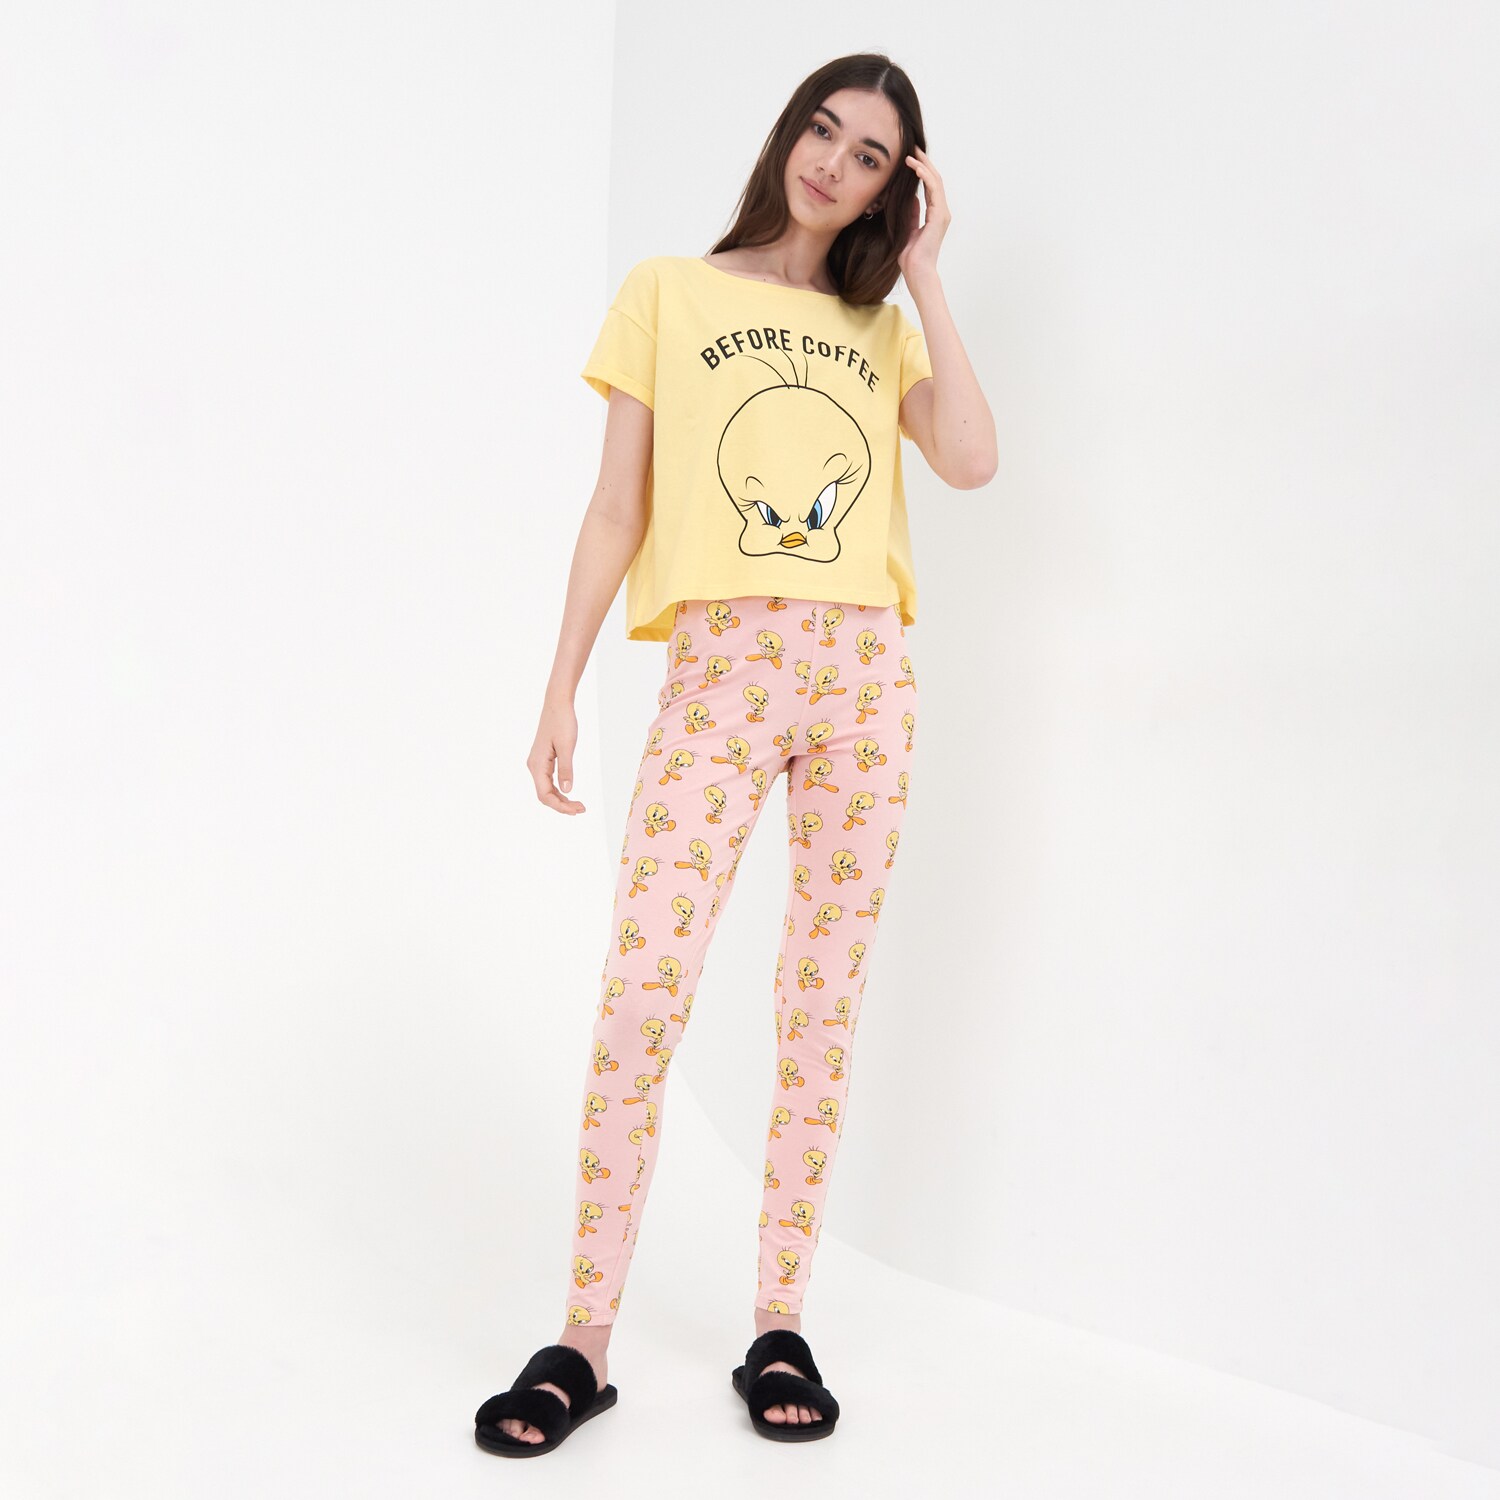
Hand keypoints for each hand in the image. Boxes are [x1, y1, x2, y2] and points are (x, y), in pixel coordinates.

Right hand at [529, 698, 586, 813]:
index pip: (544, 795)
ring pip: (546, 789)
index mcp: (537, 764)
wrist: (557, 704)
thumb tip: (567, 790)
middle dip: (562, 805)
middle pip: (545, 795)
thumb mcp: (566, 746)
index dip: (560, 806)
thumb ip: (566, 769)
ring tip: (578, 805)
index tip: (576, 810)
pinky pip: (548, 781)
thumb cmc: (562, 722)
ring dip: (561, 799)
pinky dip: (559, 790)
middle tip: (582, 809)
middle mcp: (534, 766)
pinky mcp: (543, 760)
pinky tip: (569, 793)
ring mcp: (537, 763)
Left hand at [896, 144, 949, 284]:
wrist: (917, 271)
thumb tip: (910, 199)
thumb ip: (911, 213)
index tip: (910, 159)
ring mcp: (942, 213)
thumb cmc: (910, 257)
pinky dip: (924, 176)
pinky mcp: (939, 215)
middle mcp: (941, 212)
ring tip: (912, 153)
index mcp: (935, 215)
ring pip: (936, 181)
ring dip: (924, 165)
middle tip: (912, 148)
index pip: (930, 187)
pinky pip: (933, 189)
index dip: (922, 171)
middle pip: (935, 180)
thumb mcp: (907, 229)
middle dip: (924, 162)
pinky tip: (914, 167)